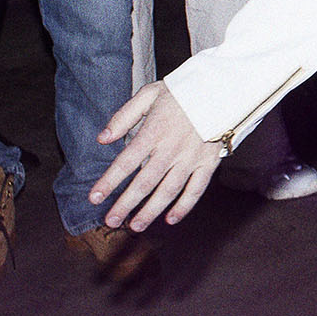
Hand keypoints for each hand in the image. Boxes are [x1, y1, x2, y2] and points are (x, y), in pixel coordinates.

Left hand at [91, 81, 226, 231]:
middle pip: (145, 182)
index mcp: (154, 131)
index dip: (108, 182)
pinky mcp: (209, 162)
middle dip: (126, 204)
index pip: (126, 162)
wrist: (222, 88)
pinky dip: (184, 206)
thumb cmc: (183, 91)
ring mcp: (191, 158)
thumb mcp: (149, 94)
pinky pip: (196, 189)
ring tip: (135, 226)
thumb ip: (124, 116)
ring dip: (151, 211)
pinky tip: (170, 219)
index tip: (94, 198)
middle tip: (111, 221)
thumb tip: (103, 138)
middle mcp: (171, 149)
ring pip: (168, 191)